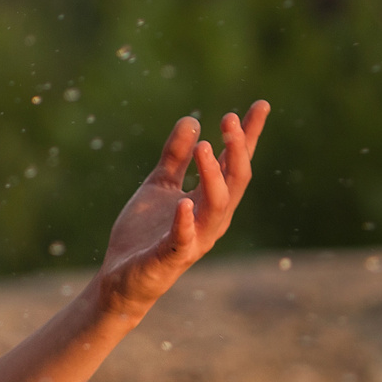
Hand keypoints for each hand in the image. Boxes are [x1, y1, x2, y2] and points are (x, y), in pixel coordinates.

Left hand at [96, 101, 266, 314]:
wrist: (121, 276)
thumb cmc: (145, 233)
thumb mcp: (159, 185)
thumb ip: (175, 156)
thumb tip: (193, 120)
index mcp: (210, 200)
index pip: (235, 163)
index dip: (248, 135)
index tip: (260, 104)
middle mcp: (212, 218)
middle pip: (236, 179)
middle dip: (237, 149)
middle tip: (229, 119)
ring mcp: (195, 238)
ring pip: (218, 204)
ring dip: (213, 175)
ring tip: (206, 146)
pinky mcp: (172, 257)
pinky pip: (184, 238)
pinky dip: (185, 221)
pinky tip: (184, 203)